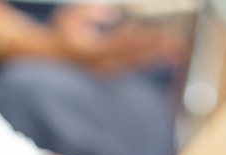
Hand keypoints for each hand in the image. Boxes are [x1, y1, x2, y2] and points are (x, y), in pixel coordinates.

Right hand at [48, 5, 182, 73]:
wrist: (46, 58)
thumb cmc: (58, 33)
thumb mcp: (69, 16)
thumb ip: (90, 13)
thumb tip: (112, 13)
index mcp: (91, 52)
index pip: (124, 45)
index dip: (144, 40)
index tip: (163, 37)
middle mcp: (100, 64)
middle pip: (134, 57)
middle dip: (157, 51)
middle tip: (179, 47)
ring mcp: (104, 70)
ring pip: (134, 63)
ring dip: (155, 56)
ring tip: (175, 50)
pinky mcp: (107, 71)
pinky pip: (129, 63)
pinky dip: (144, 57)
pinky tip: (158, 48)